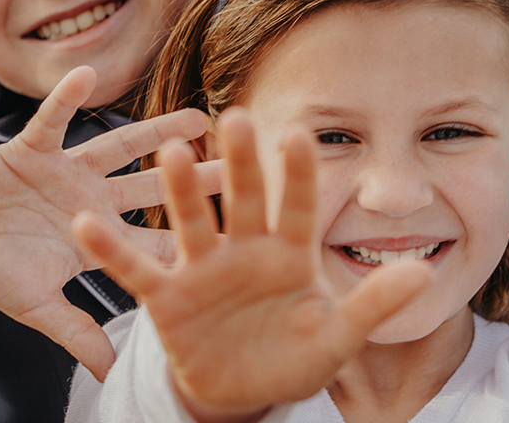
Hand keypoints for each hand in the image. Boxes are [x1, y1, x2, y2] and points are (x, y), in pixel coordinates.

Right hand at [0, 66, 219, 378]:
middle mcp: (89, 198)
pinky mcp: (32, 148)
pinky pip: (51, 119)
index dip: (191, 238)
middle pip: (151, 187)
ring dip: (155, 133)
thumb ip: (75, 333)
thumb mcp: (36, 307)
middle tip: (241, 169)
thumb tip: (111, 377)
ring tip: (199, 117)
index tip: (238, 236)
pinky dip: (65, 99)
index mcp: (94, 236)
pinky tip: (86, 76)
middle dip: (192, 180)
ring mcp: (64, 171)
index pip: (151, 238)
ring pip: (118, 147)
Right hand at [74, 108, 429, 419]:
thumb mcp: (336, 338)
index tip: (300, 134)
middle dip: (239, 164)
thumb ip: (372, 306)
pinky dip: (111, 251)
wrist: (241, 391)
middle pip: (241, 201)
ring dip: (179, 192)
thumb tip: (421, 274)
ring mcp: (202, 270)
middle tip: (234, 118)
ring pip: (190, 223)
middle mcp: (243, 251)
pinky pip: (136, 270)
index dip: (298, 175)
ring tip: (168, 152)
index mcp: (288, 254)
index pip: (297, 207)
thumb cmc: (292, 358)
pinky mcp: (167, 297)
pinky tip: (87, 225)